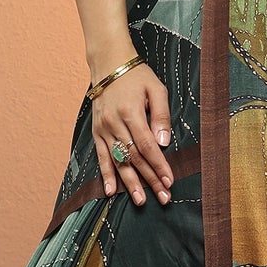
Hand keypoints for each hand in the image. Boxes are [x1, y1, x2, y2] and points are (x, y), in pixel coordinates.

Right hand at [89, 59, 174, 205]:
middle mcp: (115, 124)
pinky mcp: (97, 132)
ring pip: (118, 161)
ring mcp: (104, 129)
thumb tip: (164, 143)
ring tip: (140, 201)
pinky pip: (101, 157)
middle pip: (135, 157)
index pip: (147, 146)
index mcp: (131, 113)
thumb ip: (161, 116)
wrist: (109, 65)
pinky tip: (110, 191)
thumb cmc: (137, 76)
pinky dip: (106, 175)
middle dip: (150, 179)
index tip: (169, 181)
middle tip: (163, 197)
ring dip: (130, 183)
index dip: (159, 165)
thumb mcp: (156, 89)